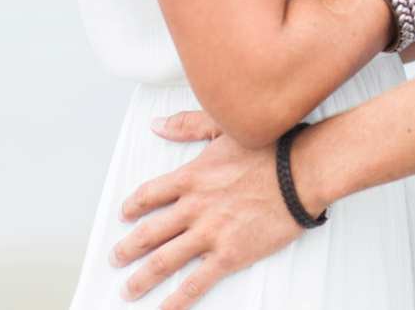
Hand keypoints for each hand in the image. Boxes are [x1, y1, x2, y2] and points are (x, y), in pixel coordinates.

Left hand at [109, 110, 303, 307]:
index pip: (149, 194)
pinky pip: (197, 282)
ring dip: (143, 277)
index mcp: (190, 177)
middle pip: (149, 232)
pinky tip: (165, 308)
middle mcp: (193, 207)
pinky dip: (178, 299)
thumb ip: (186, 125)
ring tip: (128, 289)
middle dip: (128, 248)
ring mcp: (209, 233)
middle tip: (114, 258)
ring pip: (165, 260)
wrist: (300, 173)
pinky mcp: (229, 254)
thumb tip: (158, 124)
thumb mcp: (221, 126)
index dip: (132, 206)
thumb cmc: (268, 149)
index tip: (123, 215)